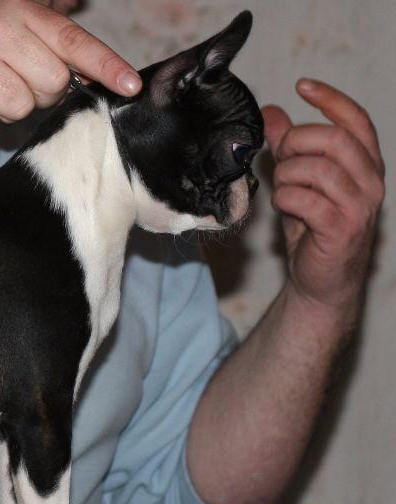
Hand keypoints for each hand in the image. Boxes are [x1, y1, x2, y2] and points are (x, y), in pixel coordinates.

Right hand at [0, 0, 140, 138]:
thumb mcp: (6, 40)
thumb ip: (48, 51)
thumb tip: (97, 78)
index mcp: (15, 10)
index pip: (72, 40)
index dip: (105, 66)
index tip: (131, 87)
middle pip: (51, 83)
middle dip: (36, 96)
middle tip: (6, 86)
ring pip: (19, 108)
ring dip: (3, 113)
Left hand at [263, 80, 385, 314]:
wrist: (320, 279)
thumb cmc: (312, 227)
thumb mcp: (299, 180)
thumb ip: (288, 147)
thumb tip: (271, 113)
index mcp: (365, 163)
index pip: (356, 120)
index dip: (330, 99)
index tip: (302, 86)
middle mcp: (371, 181)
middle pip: (333, 138)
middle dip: (295, 143)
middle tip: (280, 160)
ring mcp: (360, 205)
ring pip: (316, 168)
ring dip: (286, 175)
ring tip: (282, 189)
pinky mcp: (342, 228)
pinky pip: (304, 199)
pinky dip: (284, 199)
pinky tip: (285, 207)